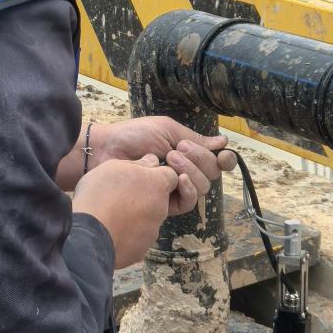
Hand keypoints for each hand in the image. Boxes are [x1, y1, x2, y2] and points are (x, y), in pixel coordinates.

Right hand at [73, 156, 176, 268]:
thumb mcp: (114, 167)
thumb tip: (151, 162)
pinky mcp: (140, 251)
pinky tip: (108, 230)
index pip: (171, 177)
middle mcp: (161, 209)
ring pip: (147, 220)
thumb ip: (137, 164)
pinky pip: (136, 239)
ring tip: (110, 215)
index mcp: (157, 185)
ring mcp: (152, 232)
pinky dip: (125, 234)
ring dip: (134, 217)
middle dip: (144, 198)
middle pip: (158, 200)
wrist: (89, 234)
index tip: (142, 177)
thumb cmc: (100, 194)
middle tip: (120, 196)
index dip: (157, 176)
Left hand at [94, 116, 232, 220]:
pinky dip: (189, 189)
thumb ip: (195, 139)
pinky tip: (179, 178)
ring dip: (191, 170)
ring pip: (203, 187)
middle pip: (212, 173)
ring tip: (170, 158)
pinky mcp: (165, 203)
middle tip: (177, 148)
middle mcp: (186, 171)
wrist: (108, 151)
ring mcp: (176, 187)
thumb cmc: (134, 135)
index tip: (223, 154)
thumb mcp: (167, 130)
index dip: (224, 160)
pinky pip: (189, 202)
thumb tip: (223, 141)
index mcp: (188, 152)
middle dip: (200, 158)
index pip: (216, 161)